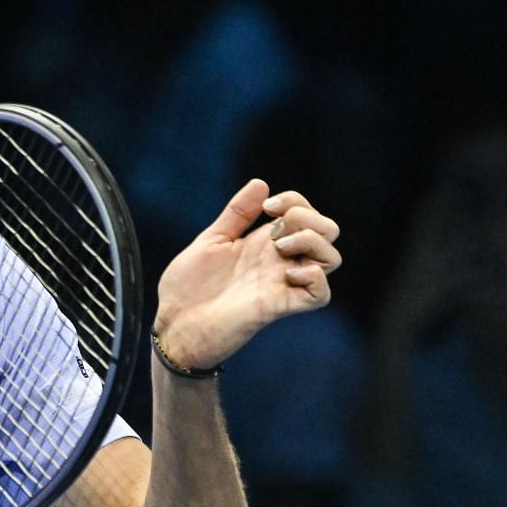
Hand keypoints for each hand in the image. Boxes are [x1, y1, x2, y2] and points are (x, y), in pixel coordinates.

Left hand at [153, 180, 341, 370]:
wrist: (174, 324)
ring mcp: (282, 282)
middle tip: (276, 229)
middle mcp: (279, 260)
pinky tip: (286, 273)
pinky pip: (320, 294)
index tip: (267, 205)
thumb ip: (237, 215)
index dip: (295, 201)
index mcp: (264, 242)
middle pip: (327, 232)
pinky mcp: (279, 306)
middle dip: (310, 218)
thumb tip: (261, 183)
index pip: (304, 213)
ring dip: (313, 242)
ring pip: (332, 259)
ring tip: (280, 247)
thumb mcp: (211, 241)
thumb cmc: (188, 287)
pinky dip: (313, 277)